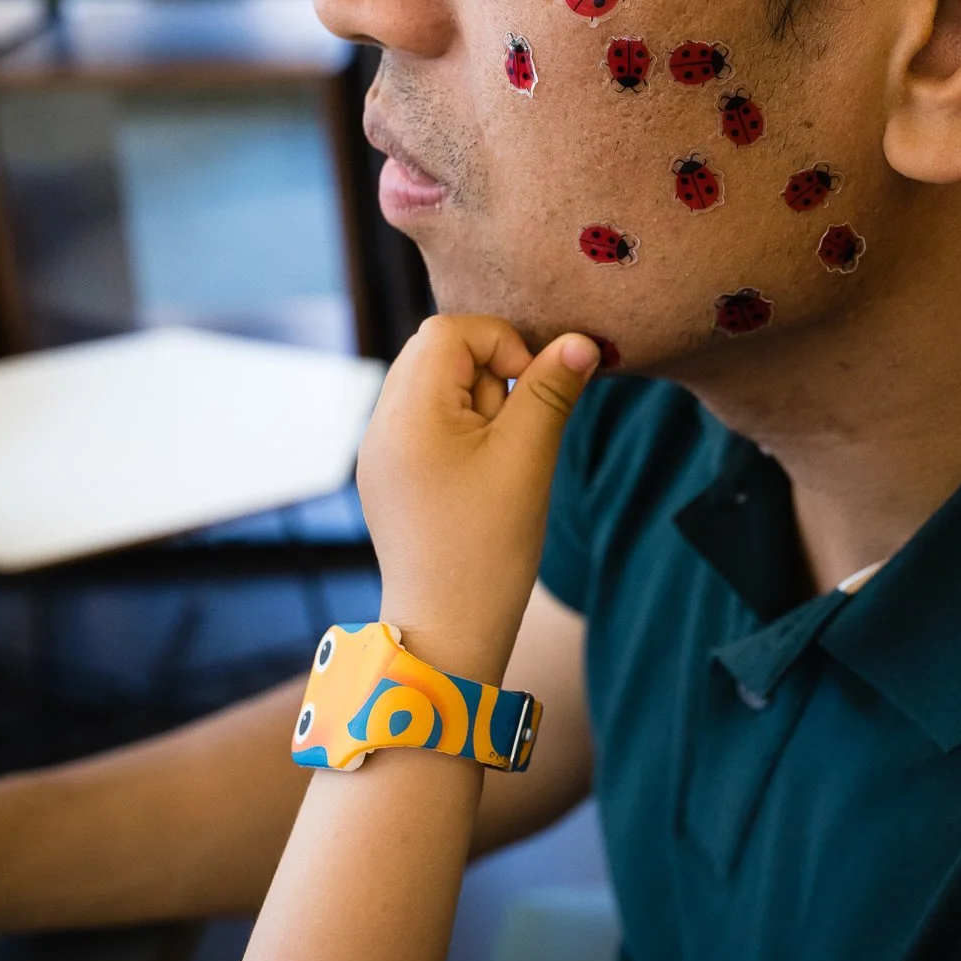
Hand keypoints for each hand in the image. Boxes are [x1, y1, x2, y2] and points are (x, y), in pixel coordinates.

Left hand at [355, 316, 597, 678]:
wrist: (446, 630)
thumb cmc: (488, 546)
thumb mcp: (528, 458)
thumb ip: (551, 390)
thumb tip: (580, 342)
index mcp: (408, 412)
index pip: (449, 330)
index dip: (501, 345)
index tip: (530, 394)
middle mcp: (382, 423)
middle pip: (437, 351)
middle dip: (489, 374)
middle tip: (514, 428)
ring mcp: (380, 451)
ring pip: (433, 387)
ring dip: (478, 403)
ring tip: (498, 459)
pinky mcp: (389, 476)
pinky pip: (425, 423)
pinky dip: (461, 431)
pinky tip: (481, 478)